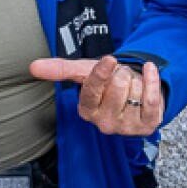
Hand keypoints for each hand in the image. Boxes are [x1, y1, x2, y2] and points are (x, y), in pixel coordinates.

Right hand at [28, 55, 162, 135]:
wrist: (135, 91)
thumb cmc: (108, 83)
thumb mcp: (84, 73)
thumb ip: (60, 70)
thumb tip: (33, 66)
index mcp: (87, 111)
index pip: (92, 90)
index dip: (102, 72)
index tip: (109, 60)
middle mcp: (105, 123)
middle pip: (117, 86)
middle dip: (122, 74)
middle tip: (121, 78)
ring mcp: (127, 127)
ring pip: (135, 90)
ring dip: (137, 80)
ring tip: (132, 85)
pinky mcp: (148, 126)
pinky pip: (152, 99)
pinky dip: (153, 80)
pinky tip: (150, 71)